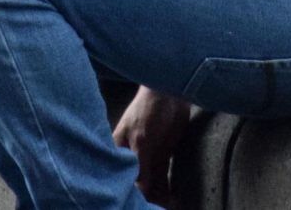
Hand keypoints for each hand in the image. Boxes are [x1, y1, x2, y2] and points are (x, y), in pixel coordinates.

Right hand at [113, 87, 197, 206]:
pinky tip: (171, 200)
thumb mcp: (142, 139)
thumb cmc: (148, 110)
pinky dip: (166, 190)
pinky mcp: (162, 157)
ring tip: (166, 207)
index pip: (119, 178)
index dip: (126, 193)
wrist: (170, 92)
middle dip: (142, 199)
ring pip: (150, 184)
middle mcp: (130, 158)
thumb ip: (140, 166)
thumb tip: (140, 192)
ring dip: (157, 197)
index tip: (132, 205)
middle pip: (135, 184)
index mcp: (118, 152)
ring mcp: (147, 158)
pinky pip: (163, 178)